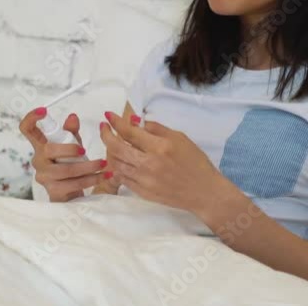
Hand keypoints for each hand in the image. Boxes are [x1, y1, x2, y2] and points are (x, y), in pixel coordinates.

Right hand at [19, 107, 108, 201]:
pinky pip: (74, 183)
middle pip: (49, 149)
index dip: (31, 118)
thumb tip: (73, 117)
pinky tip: (102, 176)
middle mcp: (38, 160)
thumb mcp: (73, 146)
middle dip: (70, 149)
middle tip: (85, 150)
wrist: (70, 194)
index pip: (27, 129)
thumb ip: (72, 132)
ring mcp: (44, 176)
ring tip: (103, 164)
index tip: (43, 110)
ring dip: (88, 167)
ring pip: (65, 169)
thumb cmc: (70, 166)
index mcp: (41, 146)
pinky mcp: (53, 191)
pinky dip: (91, 179)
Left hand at [100, 111, 225, 217]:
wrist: (203, 192)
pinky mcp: (142, 192)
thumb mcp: (180, 138)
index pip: (130, 132)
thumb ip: (157, 129)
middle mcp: (149, 163)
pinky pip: (122, 178)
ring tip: (110, 143)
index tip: (108, 115)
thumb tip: (136, 121)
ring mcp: (144, 180)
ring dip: (109, 151)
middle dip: (106, 135)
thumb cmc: (195, 162)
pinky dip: (117, 167)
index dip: (116, 122)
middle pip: (116, 148)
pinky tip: (118, 160)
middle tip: (104, 127)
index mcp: (160, 147)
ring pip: (116, 163)